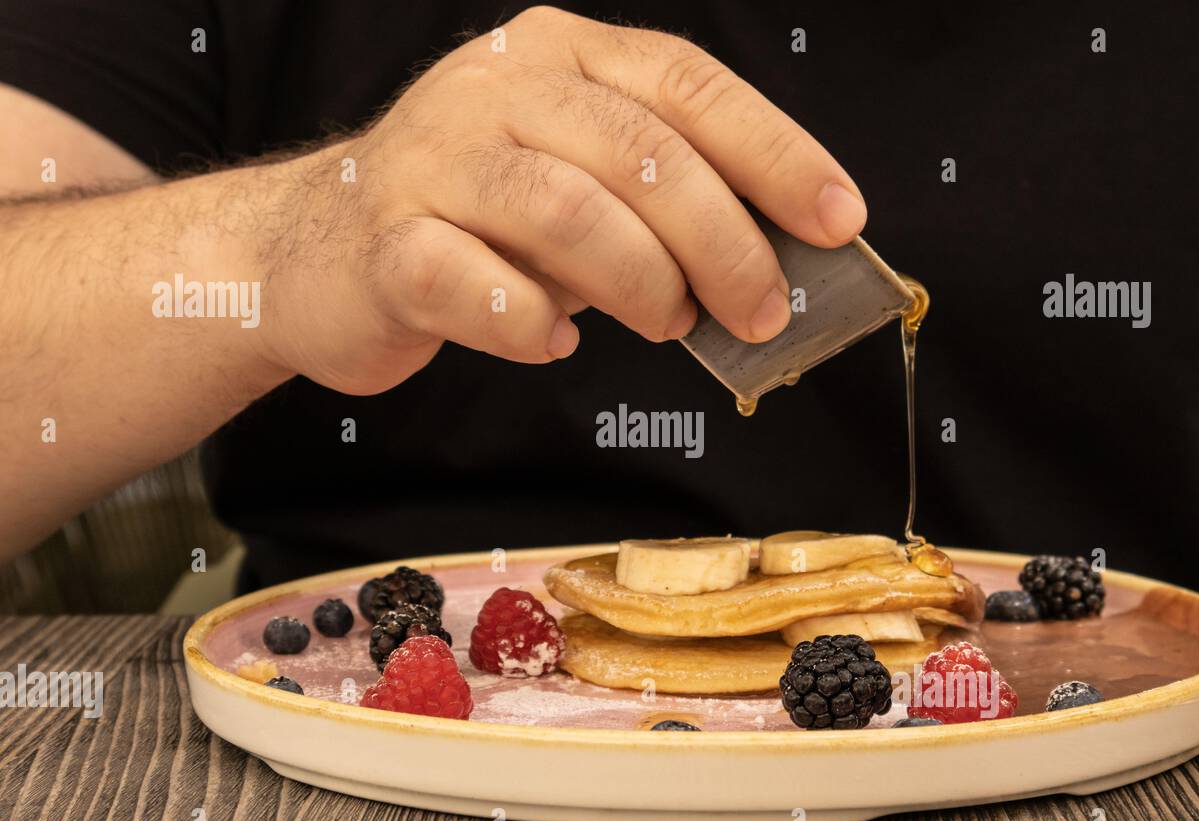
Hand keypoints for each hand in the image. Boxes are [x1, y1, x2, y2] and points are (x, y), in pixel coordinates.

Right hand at [264, 5, 866, 393]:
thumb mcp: (575, 180)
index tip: (838, 219)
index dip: (774, 152)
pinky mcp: (384, 241)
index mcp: (559, 55)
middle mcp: (495, 89)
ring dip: (639, 281)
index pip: (686, 84)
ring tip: (670, 323)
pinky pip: (470, 284)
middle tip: (761, 310)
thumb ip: (657, 200)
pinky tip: (552, 339)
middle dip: (722, 241)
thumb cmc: (473, 220)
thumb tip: (772, 259)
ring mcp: (431, 160)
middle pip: (637, 151)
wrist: (312, 249)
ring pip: (563, 210)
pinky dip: (528, 323)